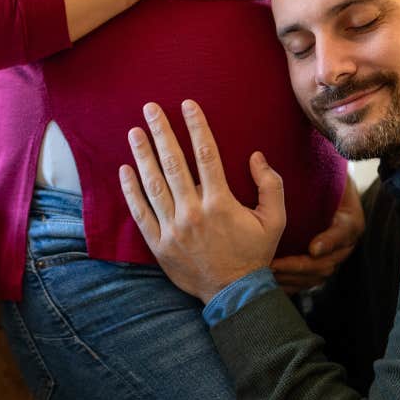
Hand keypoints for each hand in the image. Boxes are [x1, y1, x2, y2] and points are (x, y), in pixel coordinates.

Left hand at [118, 99, 286, 303]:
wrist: (234, 294)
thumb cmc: (255, 254)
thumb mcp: (274, 220)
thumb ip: (270, 185)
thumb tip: (256, 155)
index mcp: (220, 203)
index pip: (206, 154)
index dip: (196, 126)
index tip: (187, 105)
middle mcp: (193, 212)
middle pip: (174, 163)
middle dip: (161, 132)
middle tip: (150, 108)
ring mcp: (173, 228)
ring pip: (153, 185)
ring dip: (142, 155)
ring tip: (133, 132)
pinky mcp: (159, 244)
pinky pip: (140, 213)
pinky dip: (131, 191)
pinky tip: (125, 170)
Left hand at [267, 175, 363, 293]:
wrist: (328, 195)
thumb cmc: (324, 182)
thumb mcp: (327, 175)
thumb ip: (321, 171)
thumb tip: (290, 164)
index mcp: (350, 220)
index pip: (344, 233)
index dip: (330, 241)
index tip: (313, 247)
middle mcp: (345, 243)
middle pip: (329, 262)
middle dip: (301, 266)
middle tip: (276, 265)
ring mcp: (333, 258)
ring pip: (318, 276)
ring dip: (293, 278)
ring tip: (269, 274)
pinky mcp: (320, 267)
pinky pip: (307, 282)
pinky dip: (291, 285)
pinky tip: (271, 283)